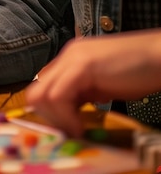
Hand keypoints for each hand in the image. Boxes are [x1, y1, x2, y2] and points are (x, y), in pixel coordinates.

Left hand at [26, 29, 160, 136]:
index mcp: (70, 58)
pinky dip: (66, 117)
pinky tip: (81, 127)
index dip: (51, 112)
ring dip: (57, 119)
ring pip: (41, 94)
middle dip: (49, 117)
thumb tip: (70, 113)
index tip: (67, 128)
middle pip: (36, 90)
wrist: (160, 55)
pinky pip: (58, 96)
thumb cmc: (140, 71)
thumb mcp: (103, 84)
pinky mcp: (82, 66)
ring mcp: (72, 58)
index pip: (43, 86)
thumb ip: (84, 93)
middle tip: (70, 130)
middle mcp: (67, 55)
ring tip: (77, 129)